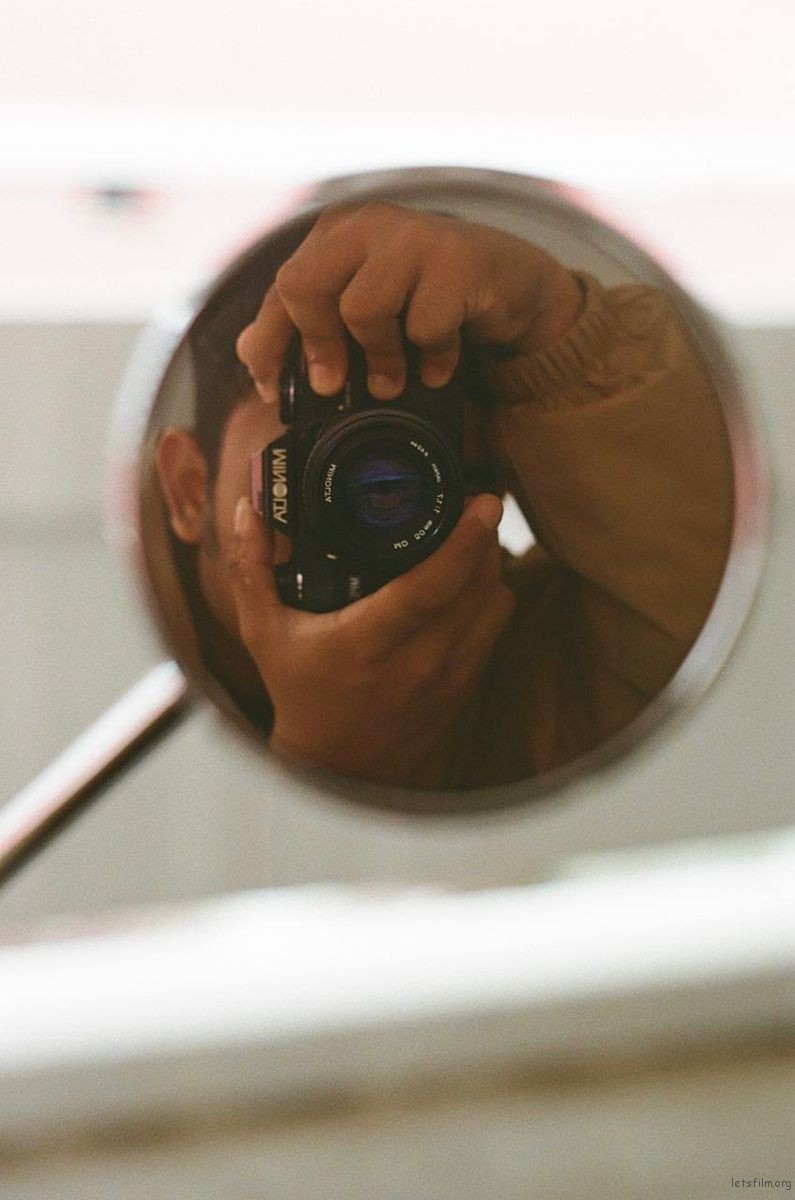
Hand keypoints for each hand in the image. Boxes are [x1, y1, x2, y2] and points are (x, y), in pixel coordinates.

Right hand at [227, 493, 515, 788]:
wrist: (335, 768)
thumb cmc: (301, 694)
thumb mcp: (264, 633)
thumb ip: (252, 569)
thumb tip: (246, 511)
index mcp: (369, 641)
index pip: (432, 585)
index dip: (464, 540)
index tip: (482, 503)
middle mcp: (418, 660)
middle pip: (478, 585)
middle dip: (482, 539)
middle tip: (469, 507)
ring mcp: (448, 677)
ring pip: (496, 603)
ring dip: (489, 569)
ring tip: (468, 544)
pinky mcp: (465, 687)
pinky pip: (495, 628)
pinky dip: (488, 600)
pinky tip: (467, 584)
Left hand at [235, 202, 582, 404]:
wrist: (514, 290)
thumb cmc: (432, 303)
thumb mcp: (367, 314)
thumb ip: (310, 329)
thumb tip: (250, 356)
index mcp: (336, 235)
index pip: (280, 289)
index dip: (269, 346)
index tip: (277, 391)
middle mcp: (368, 224)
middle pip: (302, 284)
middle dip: (315, 344)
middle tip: (333, 386)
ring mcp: (413, 234)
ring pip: (362, 307)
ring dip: (381, 358)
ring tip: (396, 380)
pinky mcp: (457, 257)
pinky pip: (423, 324)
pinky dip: (432, 357)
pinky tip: (441, 365)